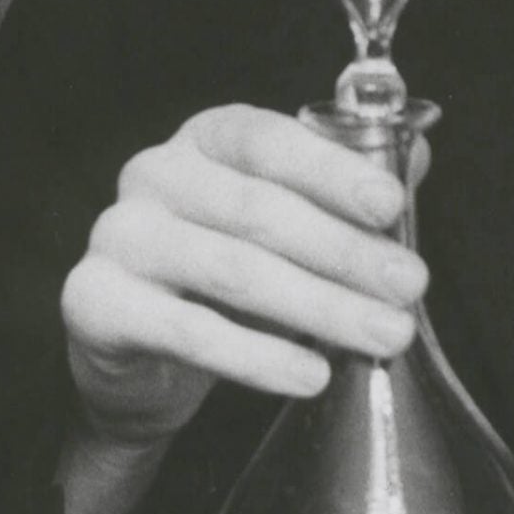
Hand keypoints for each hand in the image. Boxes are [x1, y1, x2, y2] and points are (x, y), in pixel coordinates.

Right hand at [56, 104, 427, 513]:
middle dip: (345, 252)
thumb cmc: (228, 273)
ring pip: (232, 270)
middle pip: (259, 211)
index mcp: (205, 139)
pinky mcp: (96, 302)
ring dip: (319, 306)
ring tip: (382, 335)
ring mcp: (118, 236)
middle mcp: (154, 174)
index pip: (268, 140)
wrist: (141, 356)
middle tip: (410, 287)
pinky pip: (187, 331)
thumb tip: (417, 154)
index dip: (332, 171)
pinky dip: (257, 357)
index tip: (392, 206)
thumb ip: (347, 190)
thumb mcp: (292, 225)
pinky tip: (311, 374)